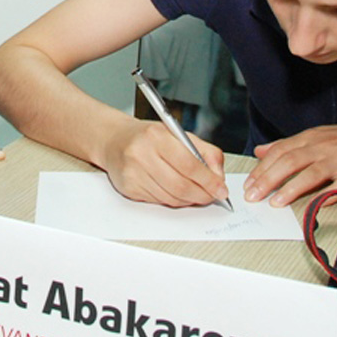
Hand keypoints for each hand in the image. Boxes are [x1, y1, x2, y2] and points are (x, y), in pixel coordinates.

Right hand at [100, 118, 228, 207]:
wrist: (115, 141)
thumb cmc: (149, 137)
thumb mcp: (179, 134)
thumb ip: (204, 152)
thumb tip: (218, 176)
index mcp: (157, 136)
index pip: (189, 164)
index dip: (209, 180)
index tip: (221, 189)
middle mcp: (142, 154)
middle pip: (180, 185)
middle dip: (202, 194)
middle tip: (212, 196)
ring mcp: (133, 173)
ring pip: (171, 197)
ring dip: (189, 200)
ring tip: (197, 194)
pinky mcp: (129, 188)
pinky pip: (159, 201)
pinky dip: (174, 200)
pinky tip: (177, 192)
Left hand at [245, 122, 336, 206]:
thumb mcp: (319, 136)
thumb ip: (289, 144)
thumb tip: (261, 151)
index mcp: (312, 137)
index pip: (281, 151)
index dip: (262, 168)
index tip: (248, 184)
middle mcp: (324, 146)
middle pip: (291, 161)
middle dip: (268, 179)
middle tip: (253, 196)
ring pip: (312, 173)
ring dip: (291, 188)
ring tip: (275, 202)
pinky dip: (327, 196)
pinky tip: (315, 206)